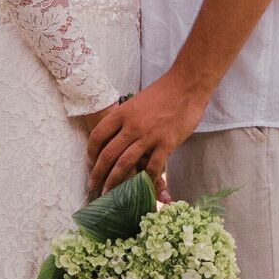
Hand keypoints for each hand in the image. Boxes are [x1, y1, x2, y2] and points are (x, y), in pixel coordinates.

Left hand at [86, 70, 207, 193]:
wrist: (187, 85)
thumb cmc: (164, 91)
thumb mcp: (138, 101)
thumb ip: (127, 118)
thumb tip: (119, 134)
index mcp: (122, 113)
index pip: (98, 135)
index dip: (91, 151)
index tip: (90, 161)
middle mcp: (132, 126)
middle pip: (108, 154)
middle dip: (98, 173)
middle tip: (94, 185)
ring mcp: (149, 136)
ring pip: (125, 164)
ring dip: (115, 181)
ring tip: (110, 193)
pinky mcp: (166, 144)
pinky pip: (153, 167)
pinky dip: (146, 179)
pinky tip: (142, 187)